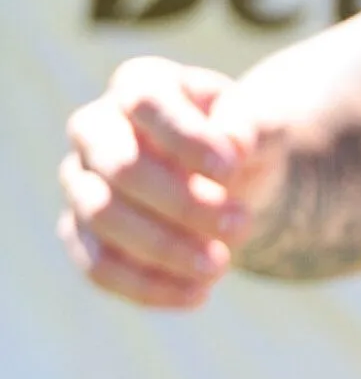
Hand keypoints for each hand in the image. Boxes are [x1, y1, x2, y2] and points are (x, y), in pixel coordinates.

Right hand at [57, 58, 268, 305]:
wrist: (231, 182)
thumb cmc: (242, 142)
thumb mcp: (262, 125)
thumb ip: (251, 125)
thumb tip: (234, 144)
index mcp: (140, 84)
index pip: (147, 102)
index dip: (187, 137)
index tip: (233, 170)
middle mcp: (96, 129)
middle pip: (121, 167)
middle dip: (182, 203)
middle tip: (240, 225)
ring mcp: (80, 182)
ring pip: (102, 218)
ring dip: (164, 248)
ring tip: (222, 266)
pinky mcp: (80, 233)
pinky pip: (98, 265)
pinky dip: (147, 285)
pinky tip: (197, 294)